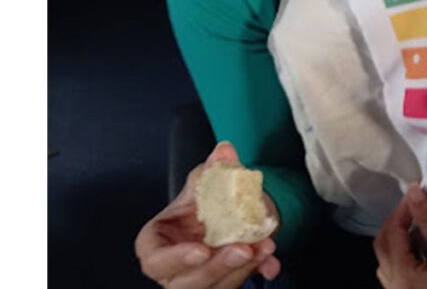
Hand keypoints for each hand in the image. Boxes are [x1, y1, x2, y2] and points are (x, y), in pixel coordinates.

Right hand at [135, 141, 281, 287]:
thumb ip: (211, 169)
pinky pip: (238, 284)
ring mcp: (199, 280)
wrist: (227, 212)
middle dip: (217, 267)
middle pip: (188, 281)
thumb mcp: (204, 181)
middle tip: (242, 249)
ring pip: (215, 286)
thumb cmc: (202, 203)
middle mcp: (174, 269)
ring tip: (262, 248)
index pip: (156, 260)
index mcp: (157, 245)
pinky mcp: (223, 283)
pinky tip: (270, 263)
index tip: (202, 250)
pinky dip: (258, 271)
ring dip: (242, 269)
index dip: (176, 259)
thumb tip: (224, 151)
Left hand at [374, 183, 426, 288]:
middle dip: (398, 223)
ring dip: (402, 239)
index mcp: (401, 276)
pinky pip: (402, 272)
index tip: (419, 192)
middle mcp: (395, 288)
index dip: (403, 209)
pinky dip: (409, 254)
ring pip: (391, 261)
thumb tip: (414, 192)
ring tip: (422, 225)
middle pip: (384, 247)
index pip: (391, 233)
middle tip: (417, 206)